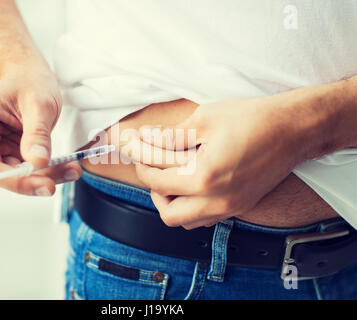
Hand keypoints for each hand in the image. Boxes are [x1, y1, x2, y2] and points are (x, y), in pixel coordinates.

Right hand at [0, 66, 80, 195]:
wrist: (36, 79)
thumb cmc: (30, 82)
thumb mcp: (39, 103)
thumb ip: (37, 132)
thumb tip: (37, 162)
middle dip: (22, 182)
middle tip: (50, 185)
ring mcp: (0, 148)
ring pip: (14, 175)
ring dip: (41, 179)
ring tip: (71, 172)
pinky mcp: (16, 155)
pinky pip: (30, 172)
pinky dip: (50, 173)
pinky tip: (68, 169)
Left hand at [125, 98, 301, 228]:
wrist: (293, 129)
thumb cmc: (253, 119)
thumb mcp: (204, 119)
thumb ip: (170, 136)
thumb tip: (145, 140)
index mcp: (205, 176)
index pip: (156, 174)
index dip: (138, 155)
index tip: (131, 143)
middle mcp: (216, 200)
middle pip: (166, 208)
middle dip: (151, 183)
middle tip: (149, 162)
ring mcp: (229, 207)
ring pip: (183, 220)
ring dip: (169, 200)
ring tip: (168, 175)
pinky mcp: (238, 207)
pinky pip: (202, 218)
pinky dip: (188, 206)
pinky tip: (189, 184)